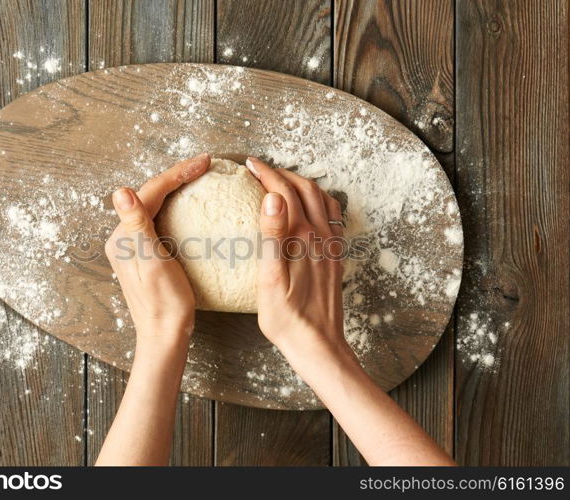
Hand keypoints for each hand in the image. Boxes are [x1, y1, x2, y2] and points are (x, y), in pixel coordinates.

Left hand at [105, 153, 210, 347]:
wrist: (164, 335)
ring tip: (198, 177)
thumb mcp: (152, 262)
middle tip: (204, 164)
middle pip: (151, 195)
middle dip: (177, 176)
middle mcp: (124, 238)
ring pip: (155, 205)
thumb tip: (120, 192)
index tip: (204, 162)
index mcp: (124, 236)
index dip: (177, 173)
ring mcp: (134, 246)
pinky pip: (160, 220)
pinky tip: (190, 206)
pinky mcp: (146, 255)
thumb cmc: (164, 303)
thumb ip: (136, 225)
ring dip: (176, 188)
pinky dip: (176, 206)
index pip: (150, 192)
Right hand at [245, 157, 352, 363]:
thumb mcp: (270, 280)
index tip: (250, 165)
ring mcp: (331, 246)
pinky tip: (310, 208)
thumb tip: (272, 199)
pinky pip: (332, 218)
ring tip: (283, 181)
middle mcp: (320, 237)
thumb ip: (272, 237)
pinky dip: (320, 201)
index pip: (283, 193)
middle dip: (283, 173)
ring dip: (302, 184)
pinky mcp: (335, 257)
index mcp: (301, 238)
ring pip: (322, 200)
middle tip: (262, 169)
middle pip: (305, 190)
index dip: (266, 174)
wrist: (318, 344)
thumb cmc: (287, 318)